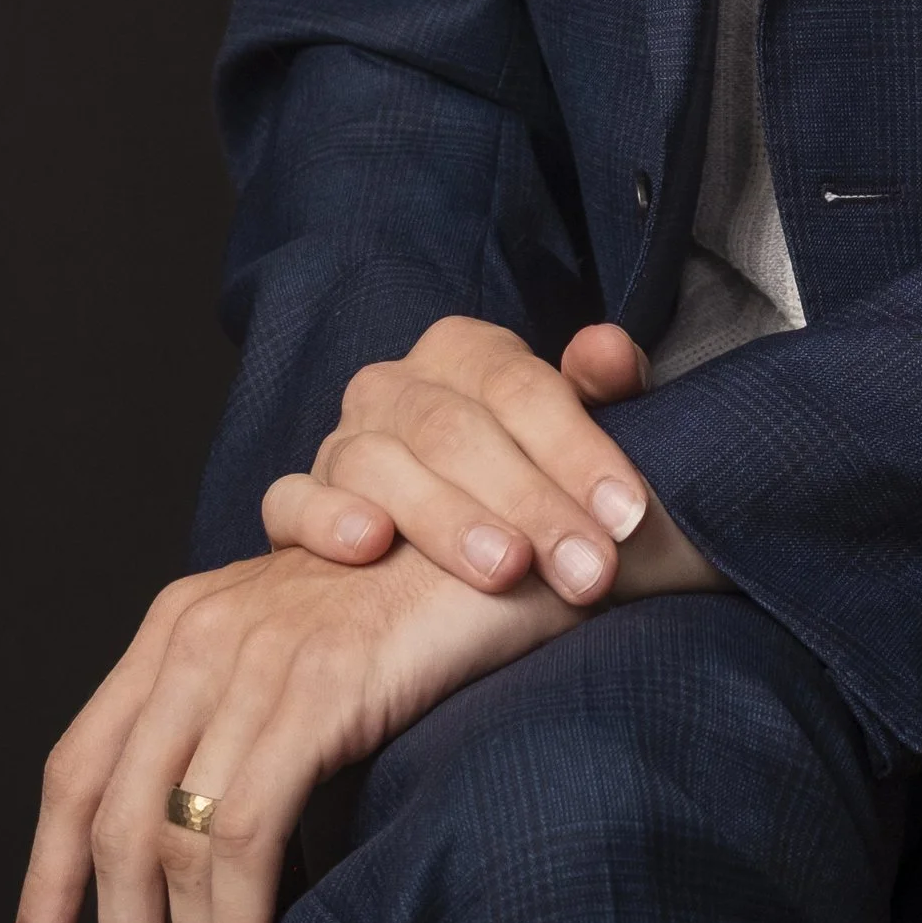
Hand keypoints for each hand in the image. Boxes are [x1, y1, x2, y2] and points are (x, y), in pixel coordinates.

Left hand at [6, 541, 574, 922]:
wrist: (527, 545)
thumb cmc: (423, 621)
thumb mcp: (305, 665)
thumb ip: (241, 735)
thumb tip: (193, 889)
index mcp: (179, 625)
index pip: (77, 768)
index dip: (46, 877)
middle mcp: (197, 632)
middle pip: (113, 822)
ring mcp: (255, 653)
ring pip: (172, 844)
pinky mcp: (316, 683)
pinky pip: (244, 836)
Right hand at [261, 314, 720, 607]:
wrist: (445, 573)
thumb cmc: (527, 499)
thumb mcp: (570, 447)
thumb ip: (597, 391)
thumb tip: (609, 349)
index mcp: (465, 353)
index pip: (521, 387)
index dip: (579, 450)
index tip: (629, 517)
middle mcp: (395, 386)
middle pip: (455, 430)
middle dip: (532, 503)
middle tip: (588, 569)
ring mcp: (339, 443)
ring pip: (379, 464)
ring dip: (446, 519)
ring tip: (505, 569)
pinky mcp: (295, 504)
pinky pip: (292, 501)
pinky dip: (327, 518)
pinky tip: (370, 544)